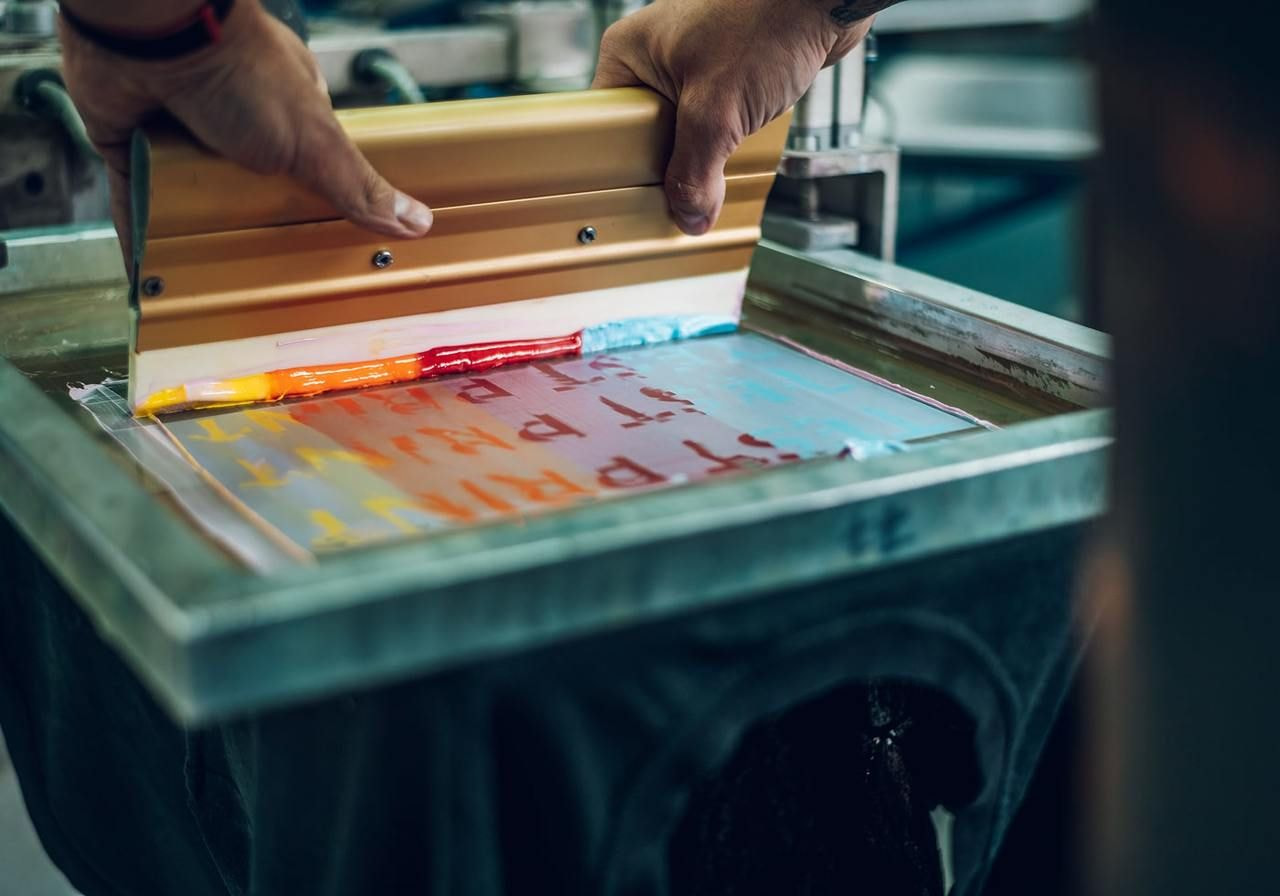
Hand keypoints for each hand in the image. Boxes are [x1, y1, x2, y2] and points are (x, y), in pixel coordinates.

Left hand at [58, 0, 432, 260]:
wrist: (153, 34)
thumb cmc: (242, 72)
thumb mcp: (318, 142)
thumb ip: (360, 188)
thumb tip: (420, 223)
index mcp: (284, 111)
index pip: (305, 167)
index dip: (310, 205)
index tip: (318, 250)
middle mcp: (230, 120)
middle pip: (247, 190)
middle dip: (253, 228)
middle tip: (264, 280)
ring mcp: (178, 132)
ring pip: (189, 198)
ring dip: (193, 236)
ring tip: (206, 291)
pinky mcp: (130, 144)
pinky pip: (134, 200)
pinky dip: (139, 235)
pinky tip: (148, 278)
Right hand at [594, 0, 872, 234]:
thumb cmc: (766, 19)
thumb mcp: (717, 111)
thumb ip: (695, 173)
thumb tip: (688, 217)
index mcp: (627, 55)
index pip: (605, 129)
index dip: (623, 170)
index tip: (638, 202)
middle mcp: (653, 58)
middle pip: (645, 139)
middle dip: (671, 170)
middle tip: (684, 196)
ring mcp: (690, 66)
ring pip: (684, 135)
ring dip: (704, 160)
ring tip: (717, 170)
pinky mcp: (726, 75)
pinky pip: (714, 125)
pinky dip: (728, 144)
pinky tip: (740, 152)